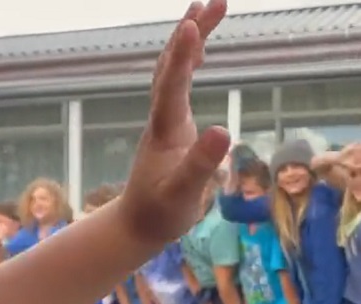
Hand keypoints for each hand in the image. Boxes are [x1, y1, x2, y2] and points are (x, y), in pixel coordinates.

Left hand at [119, 0, 230, 245]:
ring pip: (172, 71)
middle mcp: (161, 118)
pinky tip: (200, 50)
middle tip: (215, 1)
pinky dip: (188, 60)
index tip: (193, 25)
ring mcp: (164, 120)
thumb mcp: (184, 194)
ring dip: (189, 40)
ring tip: (208, 9)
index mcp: (165, 130)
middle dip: (191, 33)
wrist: (137, 225)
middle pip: (171, 67)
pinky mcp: (170, 126)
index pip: (172, 85)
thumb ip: (201, 165)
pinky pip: (176, 83)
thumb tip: (223, 131)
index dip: (183, 56)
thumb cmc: (160, 213)